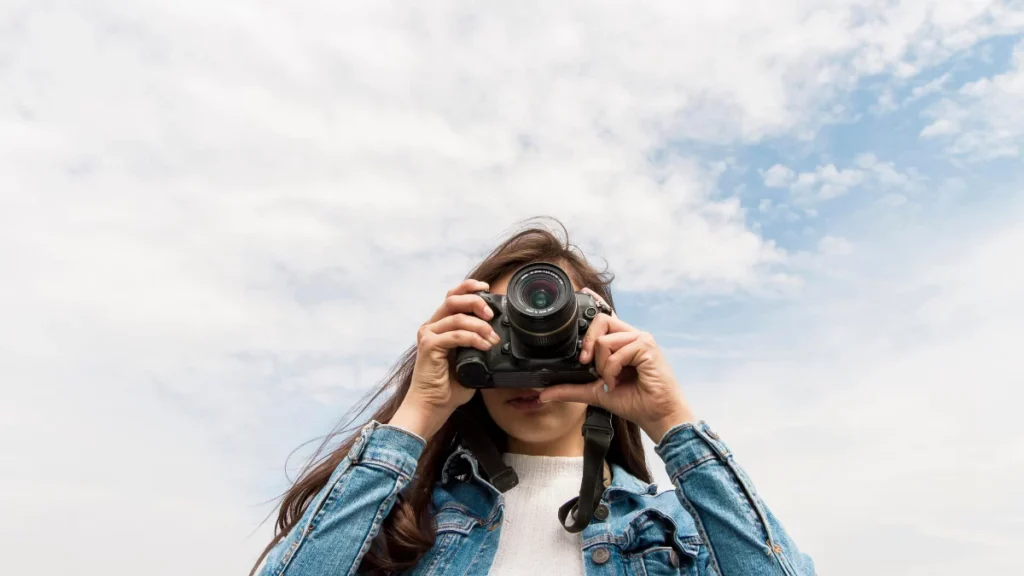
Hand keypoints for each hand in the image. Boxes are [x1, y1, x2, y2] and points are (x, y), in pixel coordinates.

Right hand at [389, 279, 500, 439]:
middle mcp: (431, 327)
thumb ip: (478, 345)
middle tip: (492, 314)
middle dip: (476, 302)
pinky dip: (473, 338)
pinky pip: (455, 335)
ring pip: (457, 317)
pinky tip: (484, 346)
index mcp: (440, 326)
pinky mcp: (429, 346)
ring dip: (480, 326)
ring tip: (492, 338)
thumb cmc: (449, 388)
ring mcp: (428, 335)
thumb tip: (498, 337)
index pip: (452, 297)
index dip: (469, 288)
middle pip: (453, 299)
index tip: (487, 289)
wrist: (432, 407)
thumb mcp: (470, 361)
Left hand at [538, 289, 695, 441]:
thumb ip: (570, 389)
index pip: (607, 316)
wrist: (656, 416)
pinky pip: (616, 352)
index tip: (582, 291)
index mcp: (622, 342)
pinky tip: (618, 382)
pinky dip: (611, 371)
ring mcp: (640, 339)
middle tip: (585, 363)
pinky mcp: (646, 346)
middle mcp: (631, 336)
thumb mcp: (595, 393)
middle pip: (600, 320)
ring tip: (611, 381)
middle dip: (587, 343)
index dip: (595, 301)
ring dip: (602, 366)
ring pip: (604, 340)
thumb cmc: (634, 402)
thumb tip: (543, 393)